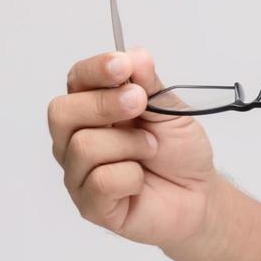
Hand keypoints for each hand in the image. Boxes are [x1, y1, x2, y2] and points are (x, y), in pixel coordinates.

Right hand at [47, 47, 217, 247]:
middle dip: (104, 104)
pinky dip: (131, 177)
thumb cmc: (179, 150)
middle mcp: (76, 138)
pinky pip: (99, 182)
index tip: (122, 65)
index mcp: (93, 107)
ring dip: (129, 144)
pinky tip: (140, 180)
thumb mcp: (171, 109)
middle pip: (62, 112)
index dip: (95, 70)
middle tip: (140, 104)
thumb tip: (135, 55)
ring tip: (150, 149)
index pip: (76, 80)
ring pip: (83, 146)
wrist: (198, 193)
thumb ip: (150, 83)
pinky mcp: (89, 205)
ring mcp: (79, 173)